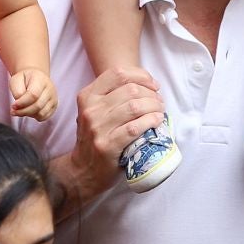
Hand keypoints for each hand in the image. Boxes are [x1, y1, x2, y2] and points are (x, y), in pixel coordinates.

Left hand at [10, 68, 57, 120]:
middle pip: (38, 106)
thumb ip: (17, 92)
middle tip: (13, 111)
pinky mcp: (54, 106)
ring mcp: (54, 98)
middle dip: (23, 111)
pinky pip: (43, 117)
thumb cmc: (24, 79)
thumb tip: (20, 105)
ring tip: (21, 109)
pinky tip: (28, 110)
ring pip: (41, 113)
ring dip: (28, 114)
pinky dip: (34, 116)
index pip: (33, 95)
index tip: (13, 106)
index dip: (22, 103)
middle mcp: (50, 88)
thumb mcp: (16, 80)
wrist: (35, 77)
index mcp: (40, 79)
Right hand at [71, 65, 165, 184]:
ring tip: (160, 111)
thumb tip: (146, 85)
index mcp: (88, 96)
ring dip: (154, 107)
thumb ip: (112, 96)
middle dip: (151, 94)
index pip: (118, 73)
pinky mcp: (107, 146)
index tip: (154, 85)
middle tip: (159, 102)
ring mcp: (97, 128)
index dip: (141, 76)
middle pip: (130, 90)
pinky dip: (150, 121)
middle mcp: (91, 109)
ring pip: (134, 107)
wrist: (83, 170)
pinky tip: (157, 121)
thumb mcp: (95, 111)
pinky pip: (134, 128)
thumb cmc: (96, 137)